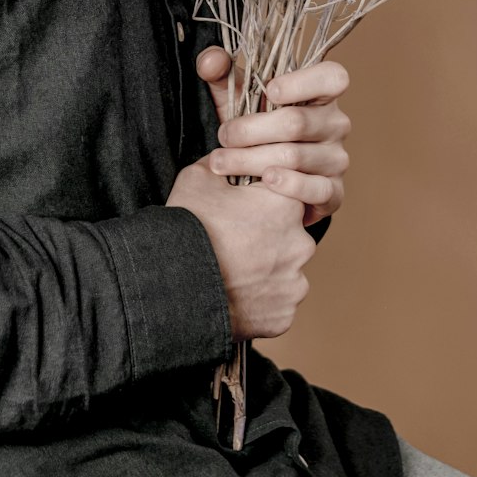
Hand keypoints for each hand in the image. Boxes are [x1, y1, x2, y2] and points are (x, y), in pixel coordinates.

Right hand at [166, 153, 315, 339]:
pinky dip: (260, 301)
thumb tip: (228, 159)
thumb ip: (223, 163)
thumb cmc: (188, 226)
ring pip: (284, 272)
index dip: (261, 202)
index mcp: (286, 205)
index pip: (285, 197)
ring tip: (232, 272)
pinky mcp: (284, 317)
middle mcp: (301, 244)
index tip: (242, 210)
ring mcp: (294, 284)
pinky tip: (235, 294)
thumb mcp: (199, 177)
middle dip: (266, 239)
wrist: (175, 284)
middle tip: (234, 243)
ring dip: (265, 271)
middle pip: (288, 236)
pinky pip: (276, 304)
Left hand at [195, 47, 350, 228]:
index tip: (269, 90)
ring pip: (295, 157)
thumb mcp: (237, 96)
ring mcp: (337, 158)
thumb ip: (220, 72)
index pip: (333, 77)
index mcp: (320, 93)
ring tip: (221, 162)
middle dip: (251, 130)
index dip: (303, 82)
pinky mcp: (334, 191)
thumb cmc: (255, 126)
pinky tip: (265, 181)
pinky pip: (316, 189)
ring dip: (251, 160)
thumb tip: (210, 60)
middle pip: (297, 122)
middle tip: (223, 136)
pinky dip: (288, 185)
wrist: (261, 176)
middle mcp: (335, 124)